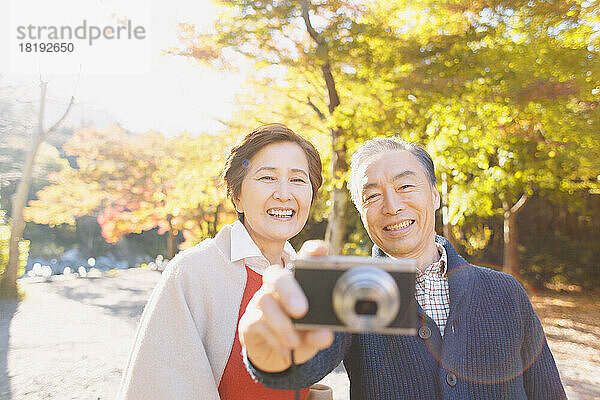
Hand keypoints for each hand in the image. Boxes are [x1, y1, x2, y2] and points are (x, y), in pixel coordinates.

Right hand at [238, 240, 332, 372]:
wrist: (276, 358)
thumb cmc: (298, 336)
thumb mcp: (313, 336)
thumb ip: (319, 334)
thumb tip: (324, 335)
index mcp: (298, 284)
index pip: (304, 261)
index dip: (311, 252)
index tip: (319, 250)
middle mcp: (277, 288)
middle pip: (276, 275)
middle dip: (288, 290)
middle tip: (301, 310)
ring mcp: (260, 302)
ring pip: (264, 299)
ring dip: (281, 322)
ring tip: (294, 341)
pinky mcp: (249, 320)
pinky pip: (256, 322)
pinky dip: (272, 336)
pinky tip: (285, 348)